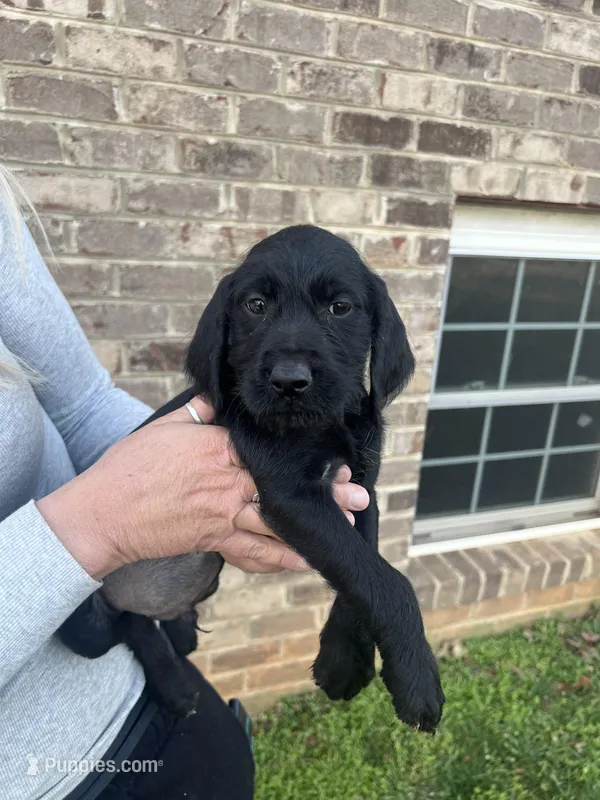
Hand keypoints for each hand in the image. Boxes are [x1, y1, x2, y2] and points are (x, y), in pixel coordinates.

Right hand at [37, 397, 369, 578]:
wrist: (104, 514)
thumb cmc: (129, 469)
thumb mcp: (163, 428)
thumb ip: (196, 413)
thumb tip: (217, 398)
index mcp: (217, 447)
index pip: (268, 448)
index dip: (301, 453)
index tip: (327, 454)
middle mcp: (228, 481)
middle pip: (283, 484)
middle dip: (323, 490)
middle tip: (357, 493)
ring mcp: (223, 513)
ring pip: (278, 520)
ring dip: (314, 522)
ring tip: (346, 522)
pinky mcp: (215, 540)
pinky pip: (256, 553)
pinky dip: (283, 558)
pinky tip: (307, 559)